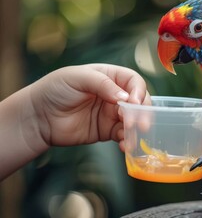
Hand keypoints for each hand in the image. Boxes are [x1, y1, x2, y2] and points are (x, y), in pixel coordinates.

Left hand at [29, 64, 150, 147]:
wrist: (38, 116)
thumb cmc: (56, 89)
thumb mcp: (78, 78)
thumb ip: (102, 84)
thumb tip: (125, 98)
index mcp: (111, 76)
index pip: (134, 82)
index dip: (139, 91)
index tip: (134, 103)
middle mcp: (115, 94)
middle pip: (139, 102)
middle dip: (142, 113)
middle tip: (140, 124)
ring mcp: (112, 113)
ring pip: (134, 120)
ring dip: (136, 129)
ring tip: (131, 137)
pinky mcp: (107, 131)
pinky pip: (123, 136)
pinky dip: (127, 141)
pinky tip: (124, 146)